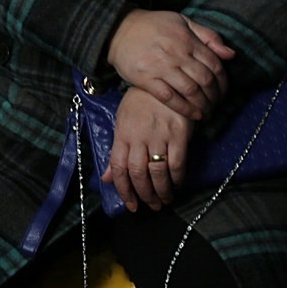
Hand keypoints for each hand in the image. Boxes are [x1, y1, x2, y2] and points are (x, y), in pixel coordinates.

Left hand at [102, 86, 192, 211]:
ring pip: (158, 172)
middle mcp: (139, 138)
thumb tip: (107, 178)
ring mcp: (159, 136)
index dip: (124, 190)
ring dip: (161, 191)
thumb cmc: (139, 103)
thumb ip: (116, 153)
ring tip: (164, 200)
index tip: (130, 205)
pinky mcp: (178, 134)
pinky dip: (177, 178)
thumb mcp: (122, 123)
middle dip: (144, 194)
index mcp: (122, 136)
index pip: (119, 169)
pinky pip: (177, 162)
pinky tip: (177, 184)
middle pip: (138, 174)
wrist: (162, 82)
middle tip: (151, 205)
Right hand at [105, 9, 233, 120]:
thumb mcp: (183, 21)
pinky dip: (184, 109)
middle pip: (205, 80)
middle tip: (216, 104)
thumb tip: (230, 54)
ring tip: (207, 112)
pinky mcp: (146, 79)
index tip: (223, 92)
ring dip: (203, 105)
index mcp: (187, 40)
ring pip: (190, 91)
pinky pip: (169, 98)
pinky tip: (193, 115)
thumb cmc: (153, 25)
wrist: (119, 30)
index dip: (223, 82)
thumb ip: (208, 36)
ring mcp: (160, 67)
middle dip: (215, 96)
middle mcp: (176, 54)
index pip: (214, 65)